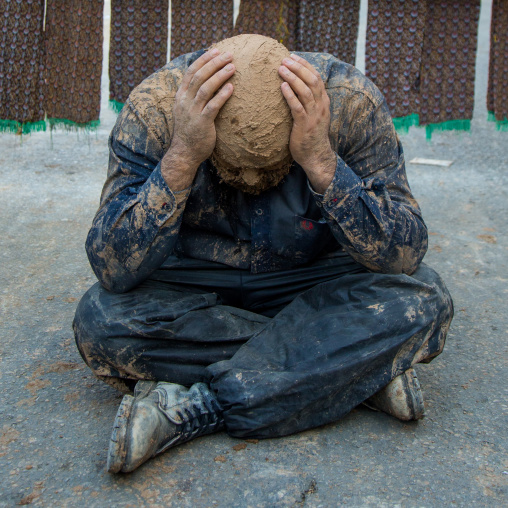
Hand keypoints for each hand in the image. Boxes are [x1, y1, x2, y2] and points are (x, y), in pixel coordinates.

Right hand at [162, 48, 234, 190]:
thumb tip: (208, 82)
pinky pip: (213, 106)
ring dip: (220, 75)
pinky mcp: (202, 123)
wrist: (184, 153)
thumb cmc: (190, 131)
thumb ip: (194, 97)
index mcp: (180, 96)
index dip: (204, 60)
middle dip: (214, 63)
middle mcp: (185, 101)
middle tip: (229, 55)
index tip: (216, 50)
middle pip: (199, 76)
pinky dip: (222, 95)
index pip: (191, 72)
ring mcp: (192, 112)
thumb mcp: (187, 111)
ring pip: (205, 88)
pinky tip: (231, 88)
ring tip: (233, 67)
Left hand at [279, 54, 336, 193]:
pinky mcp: (304, 125)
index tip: (293, 57)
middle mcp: (320, 106)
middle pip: (312, 80)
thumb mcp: (314, 115)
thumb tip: (295, 88)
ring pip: (305, 91)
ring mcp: (314, 115)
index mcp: (323, 102)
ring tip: (281, 69)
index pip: (317, 77)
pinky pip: (297, 107)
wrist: (316, 155)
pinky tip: (282, 86)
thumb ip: (309, 102)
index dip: (305, 65)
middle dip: (298, 67)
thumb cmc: (311, 135)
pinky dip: (290, 95)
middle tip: (284, 59)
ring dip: (293, 78)